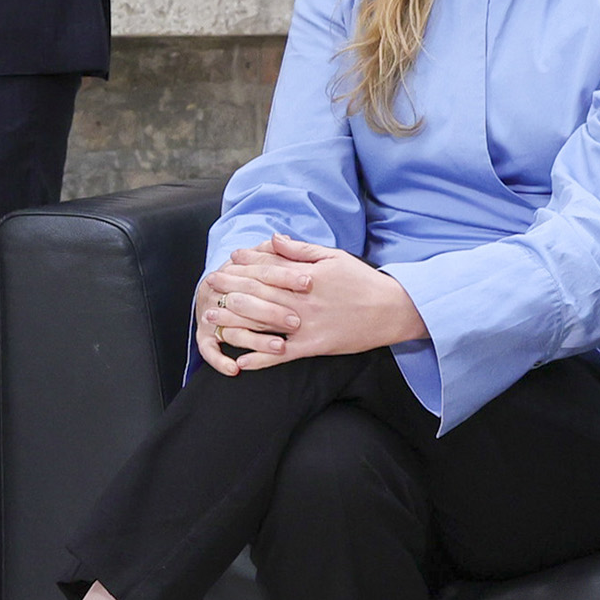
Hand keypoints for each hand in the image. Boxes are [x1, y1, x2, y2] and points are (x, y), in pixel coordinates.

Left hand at [194, 233, 420, 370]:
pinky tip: (240, 361)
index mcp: (305, 278)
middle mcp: (301, 302)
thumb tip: (273, 238)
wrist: (392, 310)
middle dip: (230, 290)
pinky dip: (261, 359)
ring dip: (234, 323)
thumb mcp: (333, 257)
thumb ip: (301, 250)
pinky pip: (282, 355)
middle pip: (258, 295)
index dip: (244, 266)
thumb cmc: (362, 281)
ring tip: (210, 321)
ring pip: (263, 325)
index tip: (226, 262)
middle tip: (208, 286)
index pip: (267, 270)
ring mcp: (306, 326)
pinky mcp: (313, 347)